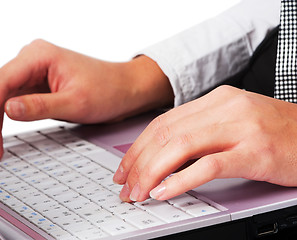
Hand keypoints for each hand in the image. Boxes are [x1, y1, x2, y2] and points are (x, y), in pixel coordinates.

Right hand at [0, 39, 173, 162]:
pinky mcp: (33, 86)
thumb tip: (6, 110)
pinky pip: (6, 99)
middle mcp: (30, 60)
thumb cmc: (107, 89)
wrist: (123, 89)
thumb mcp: (76, 102)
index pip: (1, 82)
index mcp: (38, 56)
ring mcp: (30, 73)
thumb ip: (40, 106)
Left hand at [113, 85, 296, 201]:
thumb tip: (164, 153)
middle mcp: (225, 108)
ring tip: (138, 192)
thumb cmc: (277, 132)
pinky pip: (207, 166)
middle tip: (125, 185)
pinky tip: (163, 192)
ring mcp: (240, 128)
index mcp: (216, 100)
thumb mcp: (234, 121)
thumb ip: (201, 130)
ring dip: (151, 173)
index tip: (125, 168)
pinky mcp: (254, 151)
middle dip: (138, 163)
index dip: (138, 147)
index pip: (163, 122)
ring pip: (179, 147)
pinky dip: (180, 180)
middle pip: (165, 134)